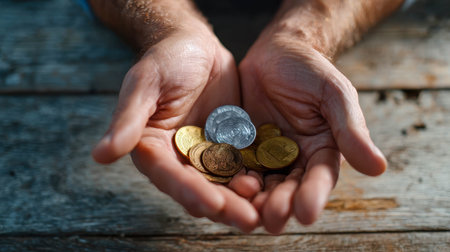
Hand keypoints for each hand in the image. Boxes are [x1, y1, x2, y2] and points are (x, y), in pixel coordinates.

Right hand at [91, 22, 258, 231]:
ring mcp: (206, 154)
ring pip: (225, 185)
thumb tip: (100, 155)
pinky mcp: (229, 146)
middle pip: (200, 189)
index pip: (169, 177)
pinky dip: (258, 180)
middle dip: (223, 206)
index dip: (189, 192)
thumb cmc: (165, 59)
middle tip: (248, 219)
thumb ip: (128, 120)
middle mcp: (179, 158)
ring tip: (266, 213)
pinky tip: (276, 188)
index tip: (213, 204)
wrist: (196, 45)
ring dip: (243, 201)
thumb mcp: (145, 84)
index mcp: (153, 148)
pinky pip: (244, 167)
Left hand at [238, 35, 386, 233]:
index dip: (314, 195)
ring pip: (260, 184)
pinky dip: (230, 178)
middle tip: (272, 220)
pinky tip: (223, 187)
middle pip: (288, 188)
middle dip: (281, 205)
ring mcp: (265, 155)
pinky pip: (234, 166)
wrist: (276, 53)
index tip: (306, 212)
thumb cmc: (311, 70)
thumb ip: (350, 130)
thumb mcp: (335, 95)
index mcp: (321, 150)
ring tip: (246, 211)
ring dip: (254, 200)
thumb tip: (378, 167)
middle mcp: (294, 159)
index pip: (320, 178)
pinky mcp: (240, 147)